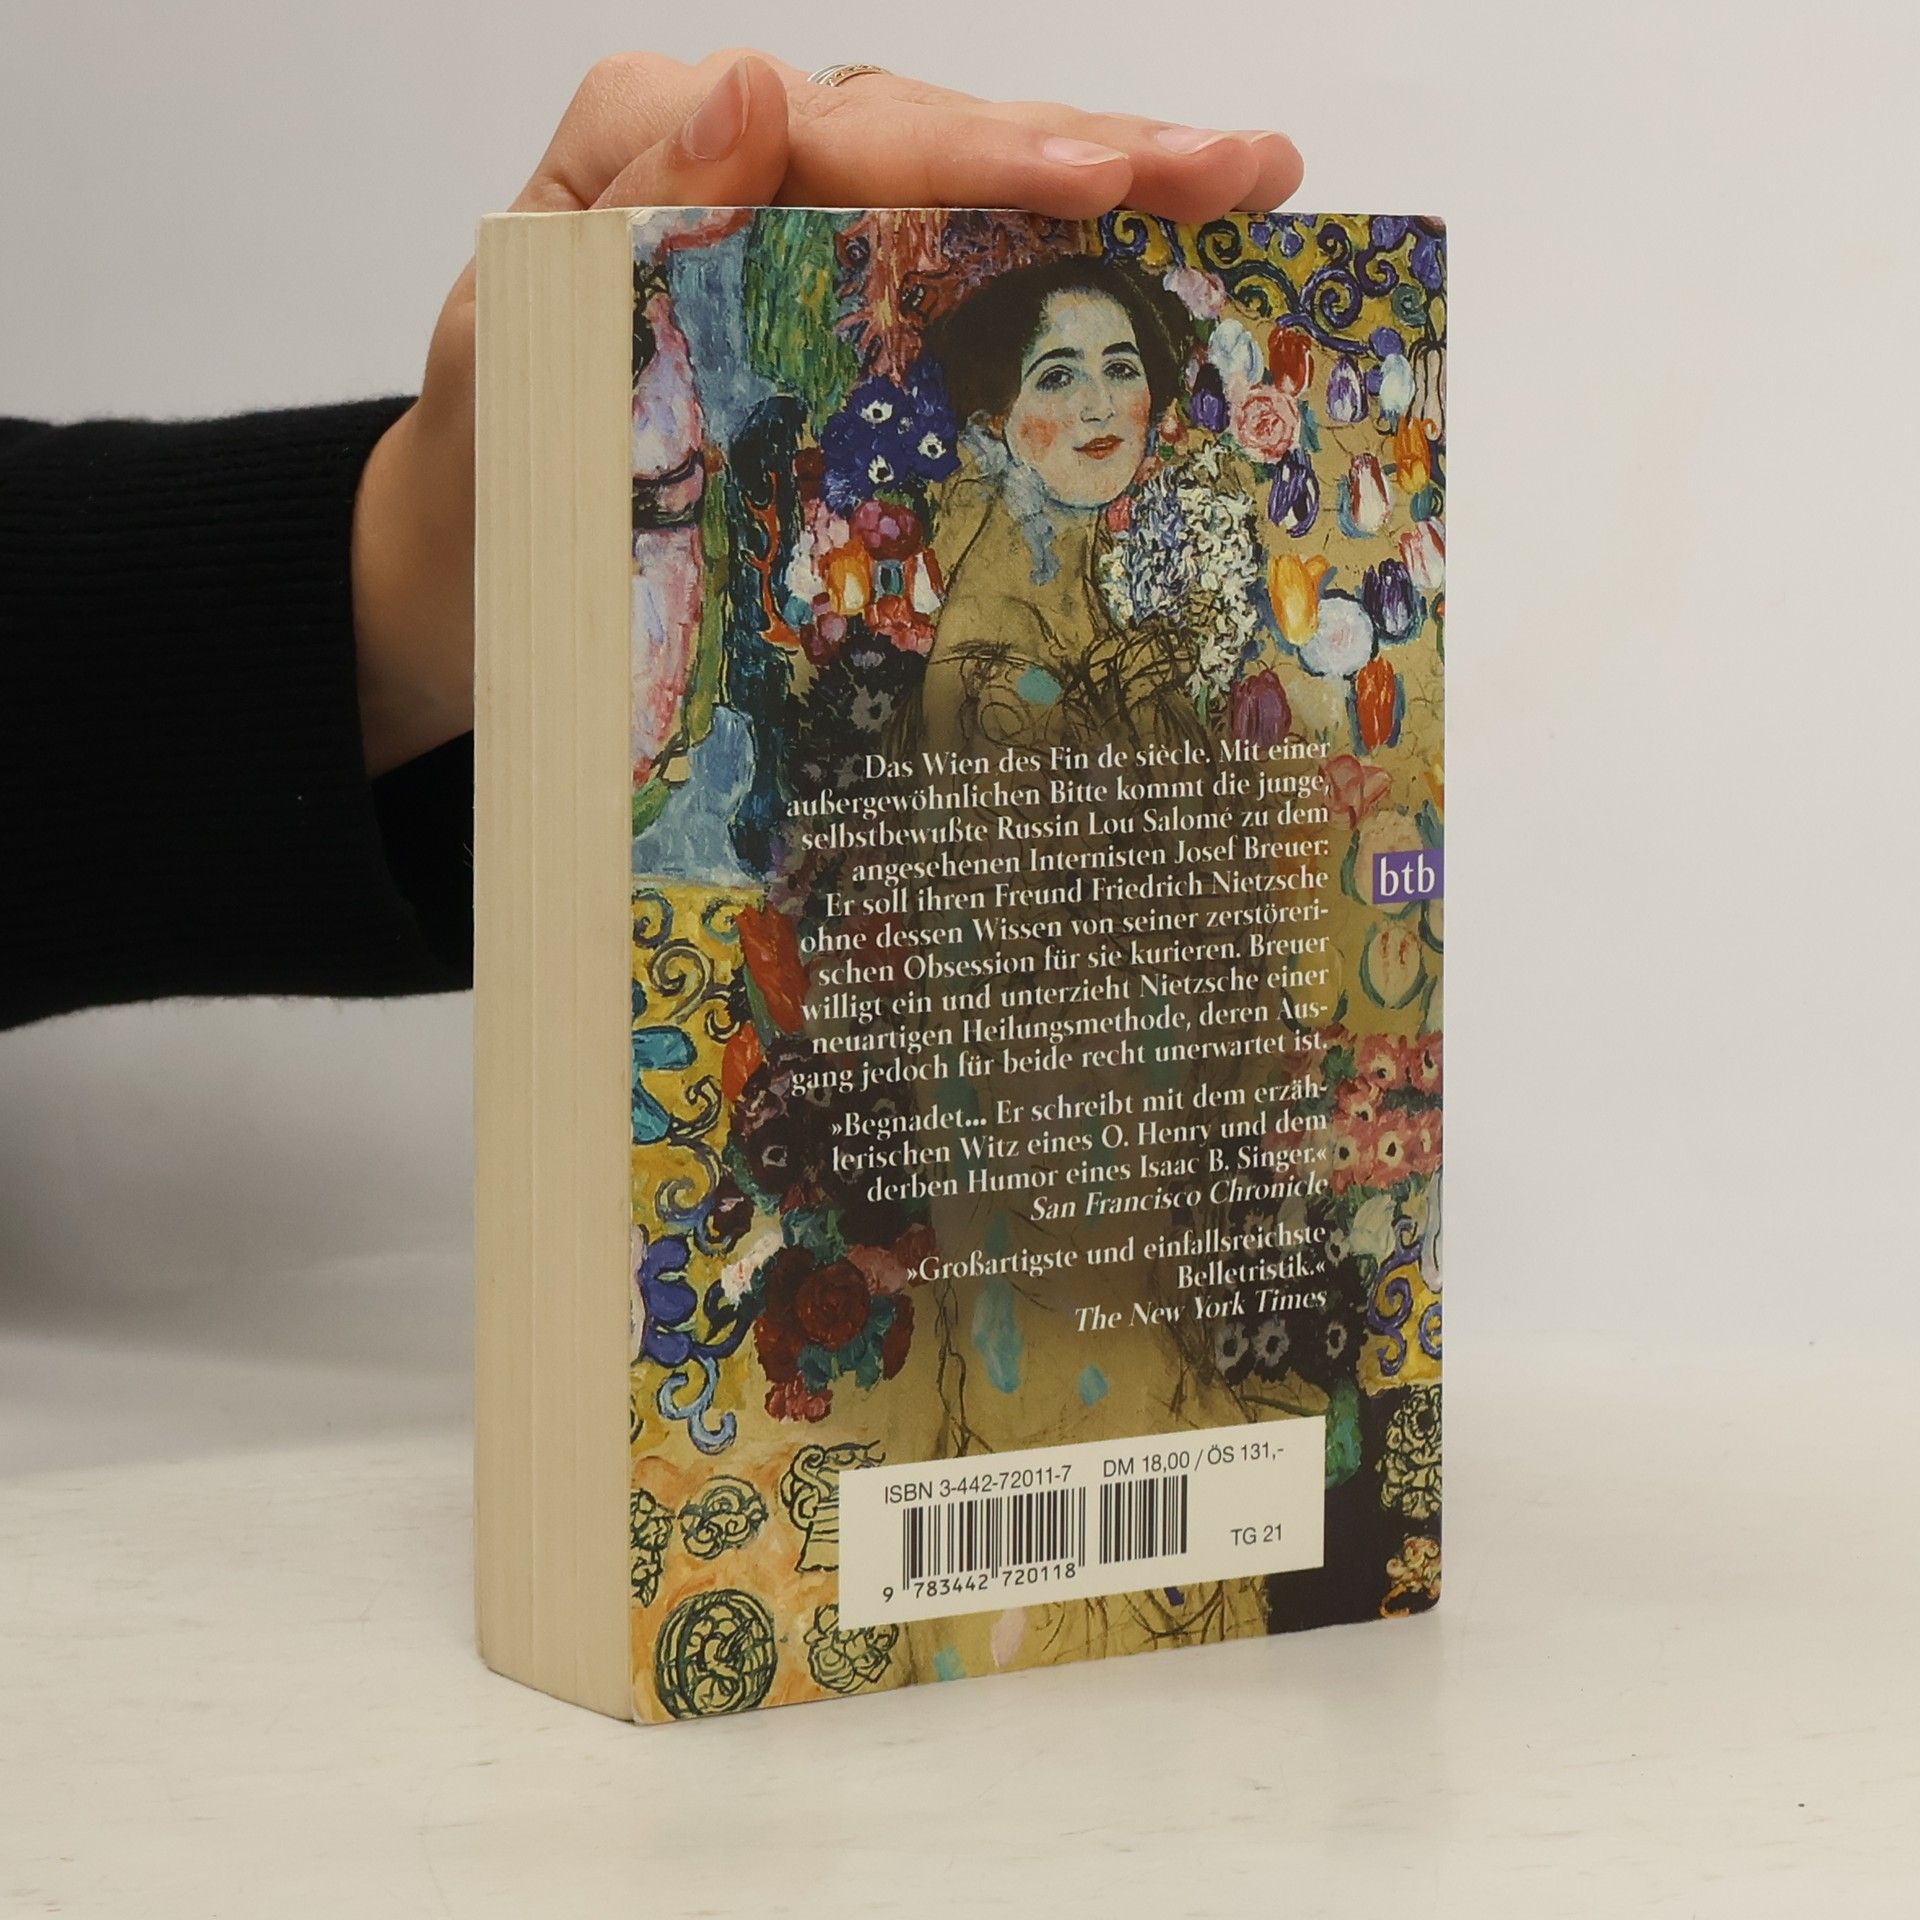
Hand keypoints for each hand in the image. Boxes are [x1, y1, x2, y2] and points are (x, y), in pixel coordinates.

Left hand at [350, 48, 1305, 776]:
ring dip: (1112, 199)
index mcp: (656, 145)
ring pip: (969, 198)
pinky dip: (1057, 278)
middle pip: (939, 142)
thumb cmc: (486, 468)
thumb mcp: (512, 352)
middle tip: (1246, 173)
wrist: (467, 571)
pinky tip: (1157, 274)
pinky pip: (954, 282)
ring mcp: (800, 241)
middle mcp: (743, 168)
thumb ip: (617, 217)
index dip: (985, 154)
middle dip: (1099, 156)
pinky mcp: (834, 320)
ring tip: (1248, 196)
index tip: (1103, 181)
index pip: (846, 130)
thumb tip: (749, 92)